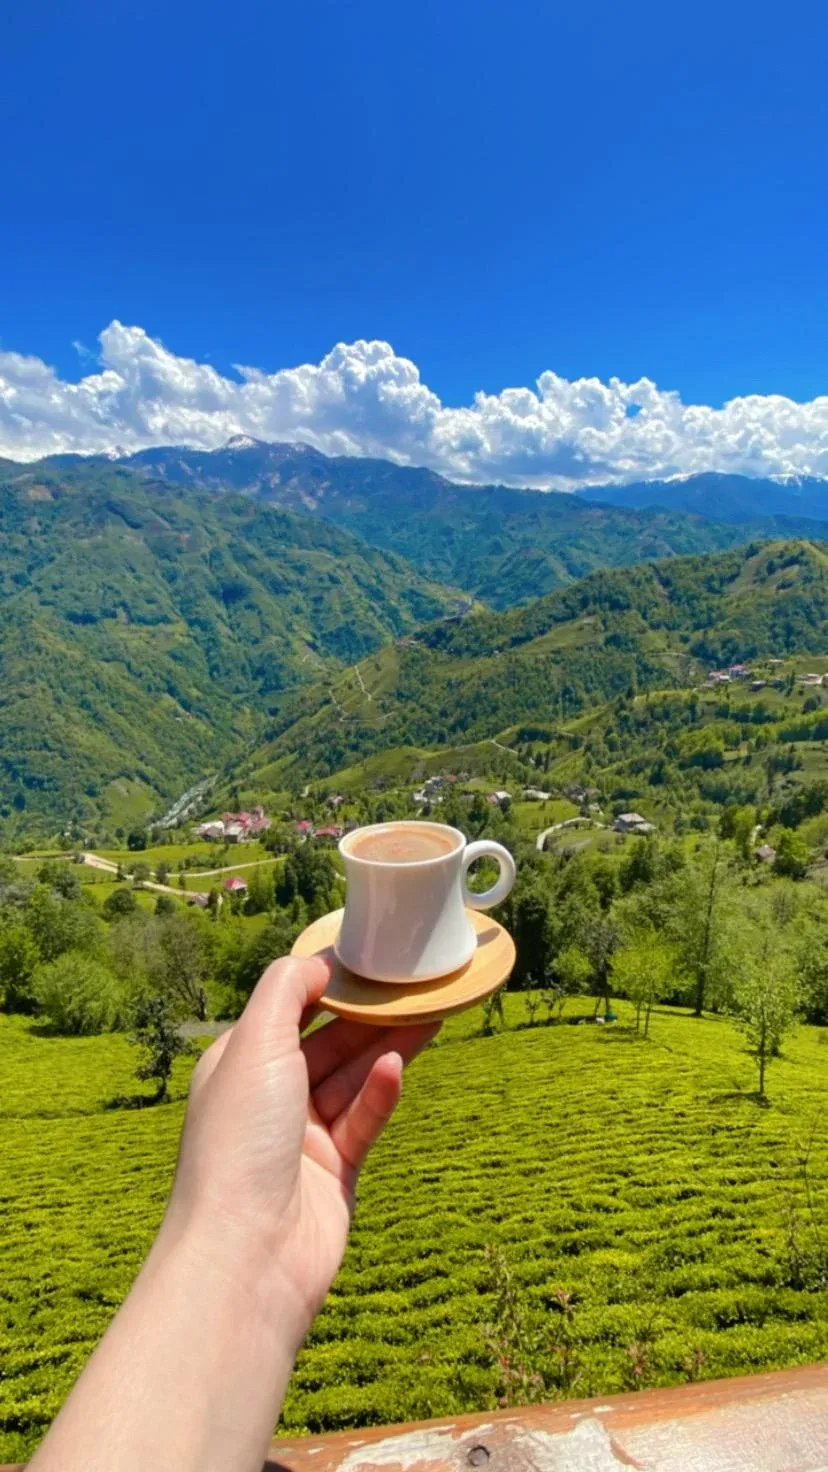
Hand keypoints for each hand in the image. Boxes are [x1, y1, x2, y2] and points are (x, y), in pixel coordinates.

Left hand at [166, 955, 438, 1345]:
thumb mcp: (254, 1045)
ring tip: (430, 1015)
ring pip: (351, 1079)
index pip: (286, 1010)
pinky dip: (380, 1094)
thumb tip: (317, 963)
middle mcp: (267, 1099)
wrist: (249, 1255)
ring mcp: (301, 1138)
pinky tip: (398, 1068)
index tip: (369, 956)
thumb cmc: (240, 1142)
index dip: (326, 984)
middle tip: (416, 984)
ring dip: (385, 1046)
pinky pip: (363, 1121)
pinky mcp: (334, 1173)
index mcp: (237, 1065)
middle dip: (369, 1014)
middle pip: (327, 1043)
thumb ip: (285, 992)